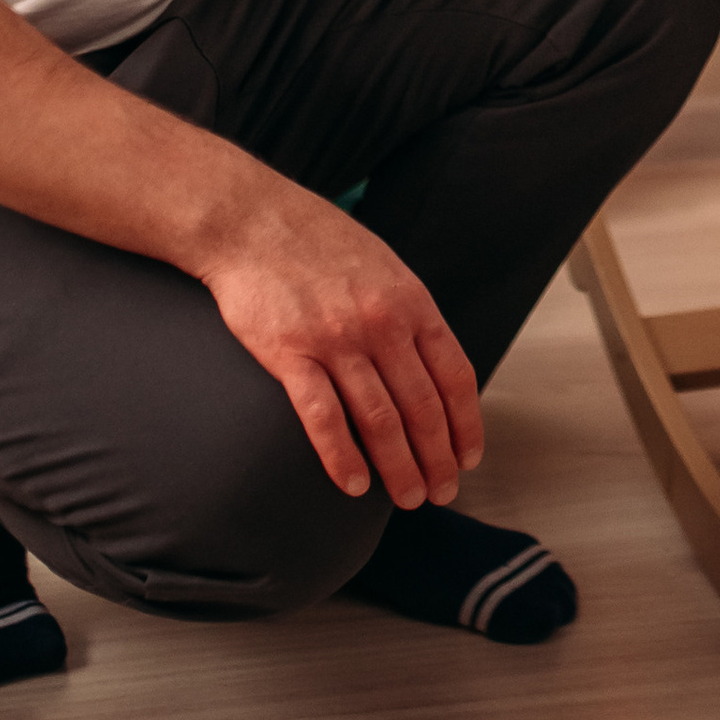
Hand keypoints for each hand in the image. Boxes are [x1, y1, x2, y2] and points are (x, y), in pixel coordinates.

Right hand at [200, 190, 484, 505]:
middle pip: (422, 406)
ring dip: (398, 467)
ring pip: (380, 420)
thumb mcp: (384, 266)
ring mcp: (336, 339)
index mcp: (412, 301)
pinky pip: (323, 417)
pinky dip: (342, 457)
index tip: (468, 457)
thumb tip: (432, 363)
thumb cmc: (318, 242)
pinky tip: (354, 484)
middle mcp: (381, 322)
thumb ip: (409, 313)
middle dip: (437, 458)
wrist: (252, 220)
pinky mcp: (289, 353)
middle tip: (441, 493)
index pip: (455, 375)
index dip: (466, 423)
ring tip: (407, 498)